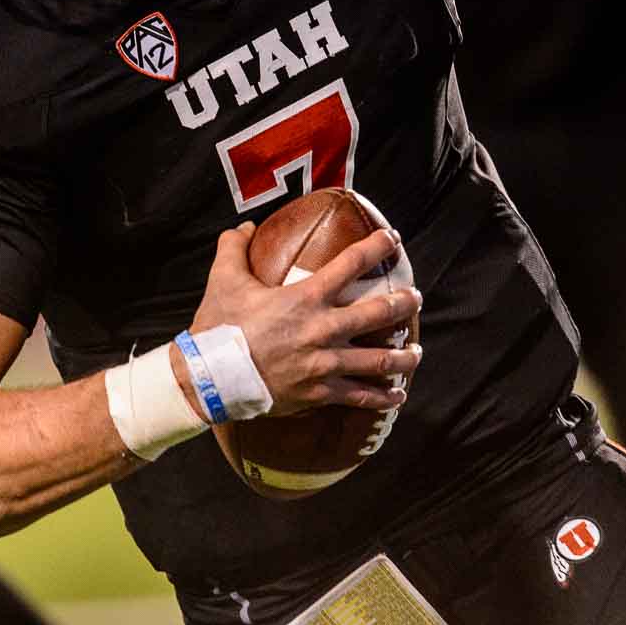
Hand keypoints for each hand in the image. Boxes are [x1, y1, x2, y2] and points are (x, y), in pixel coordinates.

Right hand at [188, 222, 421, 415]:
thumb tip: (243, 227)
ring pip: (379, 360)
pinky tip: (398, 395)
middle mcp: (323, 329)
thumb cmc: (218, 327)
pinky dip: (383, 396)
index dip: (377, 247)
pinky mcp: (320, 393)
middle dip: (404, 303)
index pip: (351, 263)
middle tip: (415, 298)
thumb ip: (234, 248)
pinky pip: (361, 396)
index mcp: (306, 297)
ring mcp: (325, 364)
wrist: (209, 379)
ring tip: (416, 352)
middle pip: (378, 312)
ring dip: (404, 355)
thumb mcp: (223, 280)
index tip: (393, 240)